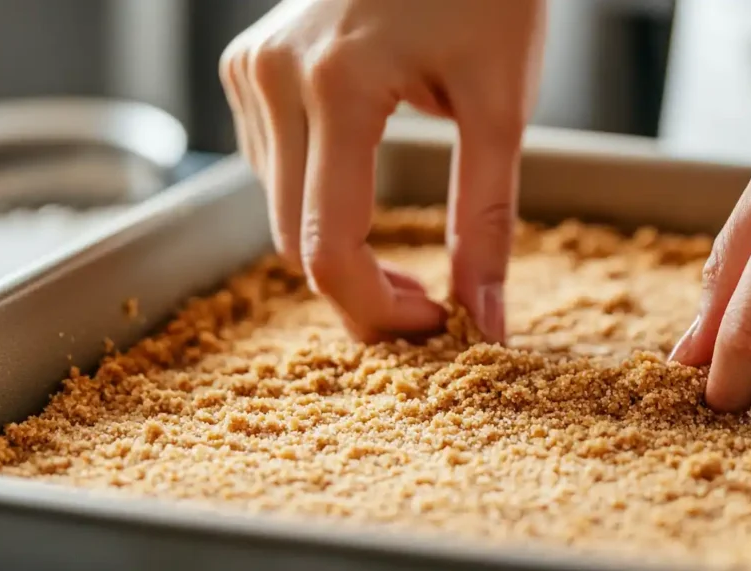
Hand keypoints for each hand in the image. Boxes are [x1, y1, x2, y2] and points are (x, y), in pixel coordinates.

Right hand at [219, 0, 545, 342]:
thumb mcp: (501, 105)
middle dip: (360, 289)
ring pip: (277, 208)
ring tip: (403, 248)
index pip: (327, 247)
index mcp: (337, 86)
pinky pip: (269, 165)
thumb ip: (487, 218)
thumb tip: (485, 318)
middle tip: (430, 301)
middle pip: (292, 239)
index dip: (377, 310)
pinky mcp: (249, 65)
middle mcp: (275, 77)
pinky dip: (315, 198)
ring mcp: (253, 68)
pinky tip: (360, 184)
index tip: (434, 325)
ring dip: (335, 245)